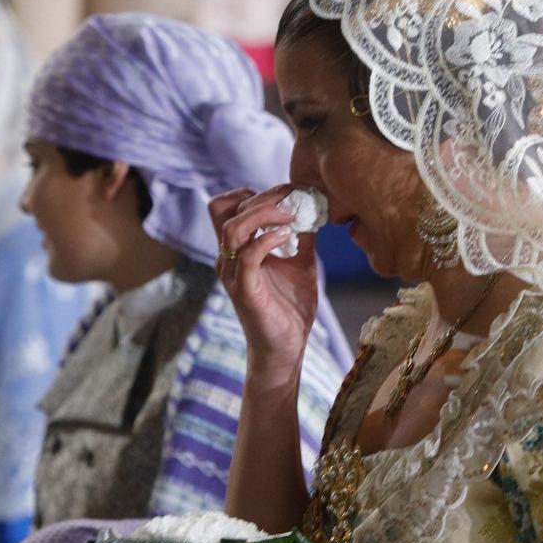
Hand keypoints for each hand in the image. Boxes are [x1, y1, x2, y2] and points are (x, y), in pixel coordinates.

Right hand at [210, 186, 319, 383]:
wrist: (286, 349)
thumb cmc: (289, 308)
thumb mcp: (300, 262)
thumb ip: (303, 236)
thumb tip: (316, 208)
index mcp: (236, 249)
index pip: (227, 206)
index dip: (254, 194)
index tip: (288, 197)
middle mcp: (227, 258)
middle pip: (226, 210)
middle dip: (263, 198)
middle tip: (294, 202)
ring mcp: (233, 274)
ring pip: (232, 228)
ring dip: (263, 215)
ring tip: (291, 217)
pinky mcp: (244, 291)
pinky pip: (247, 256)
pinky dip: (267, 240)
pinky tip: (288, 237)